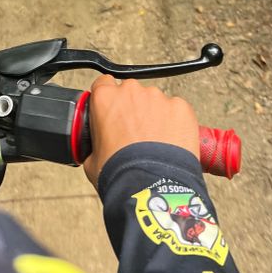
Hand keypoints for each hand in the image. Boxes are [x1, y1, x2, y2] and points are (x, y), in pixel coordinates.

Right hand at [83, 76, 199, 187]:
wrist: (151, 187)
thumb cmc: (120, 173)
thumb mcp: (91, 159)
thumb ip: (93, 142)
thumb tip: (97, 147)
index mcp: (105, 98)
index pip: (103, 85)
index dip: (108, 100)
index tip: (113, 112)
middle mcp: (131, 91)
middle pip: (131, 93)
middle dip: (133, 109)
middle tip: (135, 134)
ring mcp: (158, 98)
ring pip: (154, 101)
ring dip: (154, 116)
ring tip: (156, 143)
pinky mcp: (181, 108)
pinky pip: (176, 110)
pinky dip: (175, 123)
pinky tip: (172, 142)